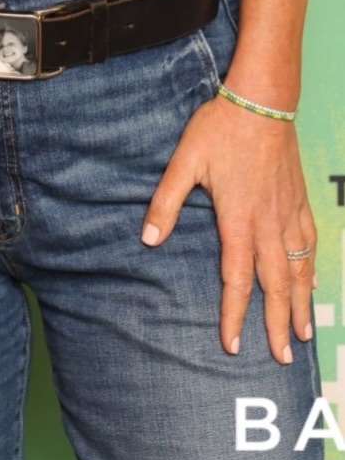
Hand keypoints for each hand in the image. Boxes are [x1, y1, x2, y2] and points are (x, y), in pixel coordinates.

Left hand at [141, 94, 315, 362]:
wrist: (262, 101)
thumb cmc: (219, 129)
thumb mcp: (184, 162)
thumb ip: (166, 201)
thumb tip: (147, 238)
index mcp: (238, 219)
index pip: (237, 279)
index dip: (235, 315)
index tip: (233, 344)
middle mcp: (268, 224)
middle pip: (275, 284)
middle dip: (276, 323)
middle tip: (283, 358)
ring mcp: (288, 213)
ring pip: (298, 269)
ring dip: (300, 304)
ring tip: (302, 334)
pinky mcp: (299, 200)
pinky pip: (309, 243)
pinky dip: (312, 269)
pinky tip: (312, 281)